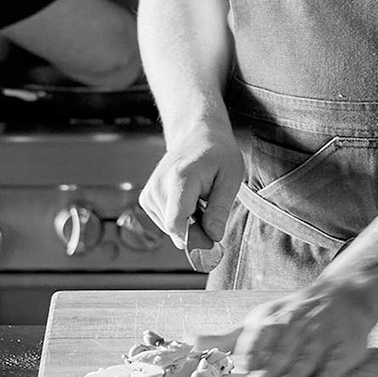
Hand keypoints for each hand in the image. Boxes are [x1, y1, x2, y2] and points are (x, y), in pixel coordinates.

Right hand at [139, 124, 242, 252]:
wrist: (198, 135)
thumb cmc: (218, 155)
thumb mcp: (231, 178)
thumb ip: (221, 209)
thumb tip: (213, 237)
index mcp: (181, 178)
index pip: (175, 223)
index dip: (194, 239)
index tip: (211, 241)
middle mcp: (159, 185)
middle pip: (174, 229)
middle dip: (195, 231)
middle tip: (211, 211)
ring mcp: (150, 191)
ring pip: (169, 229)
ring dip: (187, 224)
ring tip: (199, 201)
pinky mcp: (147, 197)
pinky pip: (163, 222)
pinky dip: (178, 219)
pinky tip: (188, 202)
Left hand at [230, 280, 376, 376]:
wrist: (342, 296)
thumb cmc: (293, 315)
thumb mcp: (261, 319)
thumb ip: (229, 337)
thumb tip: (190, 343)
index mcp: (274, 319)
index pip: (259, 334)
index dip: (250, 351)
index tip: (241, 367)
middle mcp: (298, 325)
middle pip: (282, 348)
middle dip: (269, 366)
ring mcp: (323, 337)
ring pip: (307, 357)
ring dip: (293, 373)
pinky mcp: (344, 349)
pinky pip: (336, 364)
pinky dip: (328, 374)